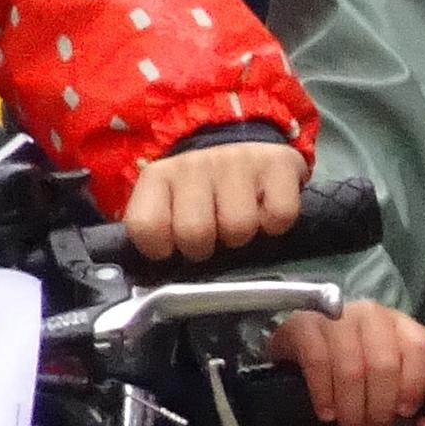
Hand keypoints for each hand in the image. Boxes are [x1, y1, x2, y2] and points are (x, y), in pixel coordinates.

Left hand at [125, 141, 306, 261]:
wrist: (244, 150)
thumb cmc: (202, 194)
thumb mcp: (168, 208)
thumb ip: (157, 237)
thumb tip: (159, 275)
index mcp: (158, 177)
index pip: (145, 226)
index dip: (160, 248)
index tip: (172, 246)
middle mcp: (194, 163)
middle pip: (195, 233)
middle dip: (205, 247)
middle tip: (212, 237)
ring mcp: (237, 161)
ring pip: (239, 227)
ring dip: (242, 237)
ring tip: (238, 223)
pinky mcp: (277, 162)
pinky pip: (279, 216)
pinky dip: (276, 225)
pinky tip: (265, 212)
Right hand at [265, 302, 424, 425]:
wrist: (303, 345)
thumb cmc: (355, 365)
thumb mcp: (388, 384)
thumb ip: (416, 408)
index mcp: (402, 326)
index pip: (421, 348)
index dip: (415, 384)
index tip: (404, 413)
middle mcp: (373, 315)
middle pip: (383, 364)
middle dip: (378, 409)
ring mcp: (338, 316)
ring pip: (351, 368)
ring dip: (352, 409)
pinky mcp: (304, 325)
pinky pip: (318, 362)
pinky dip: (324, 394)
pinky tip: (327, 414)